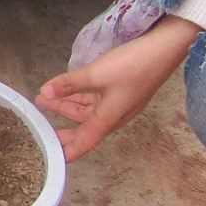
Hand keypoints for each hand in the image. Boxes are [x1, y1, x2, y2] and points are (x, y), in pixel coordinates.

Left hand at [35, 17, 197, 159]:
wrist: (164, 49)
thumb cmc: (132, 66)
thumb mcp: (96, 74)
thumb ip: (68, 84)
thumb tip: (44, 93)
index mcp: (108, 119)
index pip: (84, 142)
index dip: (68, 152)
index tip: (51, 157)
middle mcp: (113, 115)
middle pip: (83, 126)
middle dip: (62, 125)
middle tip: (40, 125)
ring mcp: (118, 102)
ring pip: (87, 109)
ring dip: (67, 104)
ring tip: (45, 98)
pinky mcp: (120, 89)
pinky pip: (94, 98)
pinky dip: (79, 95)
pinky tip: (66, 88)